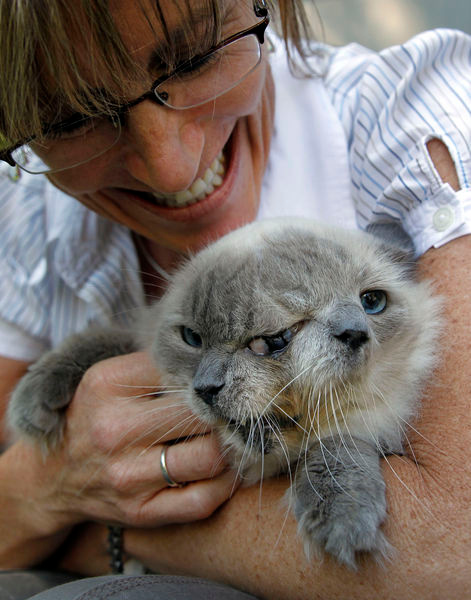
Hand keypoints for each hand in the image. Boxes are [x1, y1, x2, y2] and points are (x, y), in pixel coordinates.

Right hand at [25, 351, 237, 532]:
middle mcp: (116, 430)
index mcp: (107, 386)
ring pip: (210, 456)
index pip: (178, 370)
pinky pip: (203, 499)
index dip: (204, 374)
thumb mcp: (106, 379)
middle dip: (223, 410)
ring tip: (232, 436)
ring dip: (231, 445)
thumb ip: (152, 365)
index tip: (218, 379)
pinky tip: (224, 469)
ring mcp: (128, 475)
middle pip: (200, 413)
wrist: (52, 477)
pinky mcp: (141, 511)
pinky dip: (225, 483)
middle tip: (235, 408)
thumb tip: (210, 360)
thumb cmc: (91, 418)